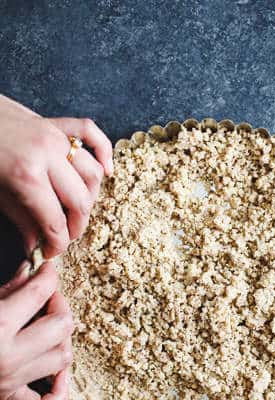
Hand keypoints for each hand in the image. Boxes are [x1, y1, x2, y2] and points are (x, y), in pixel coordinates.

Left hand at [0, 94, 112, 257]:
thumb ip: (19, 218)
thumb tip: (36, 245)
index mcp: (26, 175)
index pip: (54, 220)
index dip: (57, 243)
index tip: (52, 253)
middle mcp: (47, 155)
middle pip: (80, 200)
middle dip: (77, 225)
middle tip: (65, 236)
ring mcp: (55, 136)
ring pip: (92, 173)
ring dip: (90, 196)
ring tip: (76, 209)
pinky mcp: (57, 123)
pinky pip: (93, 135)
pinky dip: (105, 153)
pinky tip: (107, 171)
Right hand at [0, 261, 72, 399]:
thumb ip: (5, 289)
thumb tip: (31, 272)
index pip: (38, 293)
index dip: (47, 277)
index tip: (46, 272)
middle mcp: (6, 357)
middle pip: (61, 327)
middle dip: (58, 307)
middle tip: (47, 299)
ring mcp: (7, 380)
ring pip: (61, 359)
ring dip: (60, 341)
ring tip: (47, 330)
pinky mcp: (4, 399)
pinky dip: (57, 390)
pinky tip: (52, 374)